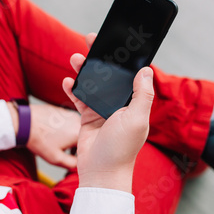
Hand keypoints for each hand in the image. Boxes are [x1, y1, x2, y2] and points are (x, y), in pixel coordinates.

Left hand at [26, 104, 80, 168]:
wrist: (25, 123)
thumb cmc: (39, 139)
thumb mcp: (56, 158)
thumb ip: (72, 164)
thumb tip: (79, 165)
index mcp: (78, 133)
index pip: (86, 148)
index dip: (78, 155)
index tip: (69, 157)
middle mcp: (77, 121)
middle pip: (82, 137)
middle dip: (74, 145)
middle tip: (62, 149)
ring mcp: (70, 114)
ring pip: (75, 129)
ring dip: (69, 136)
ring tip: (55, 140)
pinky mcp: (63, 110)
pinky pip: (68, 122)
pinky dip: (64, 128)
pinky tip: (52, 132)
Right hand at [62, 33, 154, 192]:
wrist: (101, 172)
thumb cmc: (122, 148)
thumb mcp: (137, 118)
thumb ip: (143, 94)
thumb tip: (146, 70)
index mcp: (134, 103)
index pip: (129, 75)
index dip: (123, 58)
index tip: (116, 42)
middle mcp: (119, 104)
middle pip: (109, 76)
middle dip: (100, 59)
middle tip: (91, 40)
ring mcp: (103, 110)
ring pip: (93, 84)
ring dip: (84, 71)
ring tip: (75, 59)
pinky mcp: (88, 117)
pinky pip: (80, 99)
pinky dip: (73, 90)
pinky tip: (67, 81)